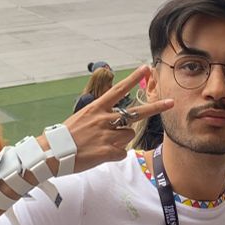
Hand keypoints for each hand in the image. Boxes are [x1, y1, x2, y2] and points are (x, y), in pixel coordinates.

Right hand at [39, 65, 173, 174]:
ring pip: (127, 136)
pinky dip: (114, 155)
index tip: (145, 68)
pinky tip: (101, 155)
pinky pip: (122, 153)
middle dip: (155, 107)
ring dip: (120, 140)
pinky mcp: (107, 152)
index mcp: (96, 108)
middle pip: (135, 113)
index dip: (133, 79)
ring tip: (102, 144)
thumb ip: (100, 118)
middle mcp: (104, 119)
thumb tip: (116, 124)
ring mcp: (107, 136)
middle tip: (171, 102)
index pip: (118, 90)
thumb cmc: (66, 137)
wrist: (53, 154)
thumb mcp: (82, 119)